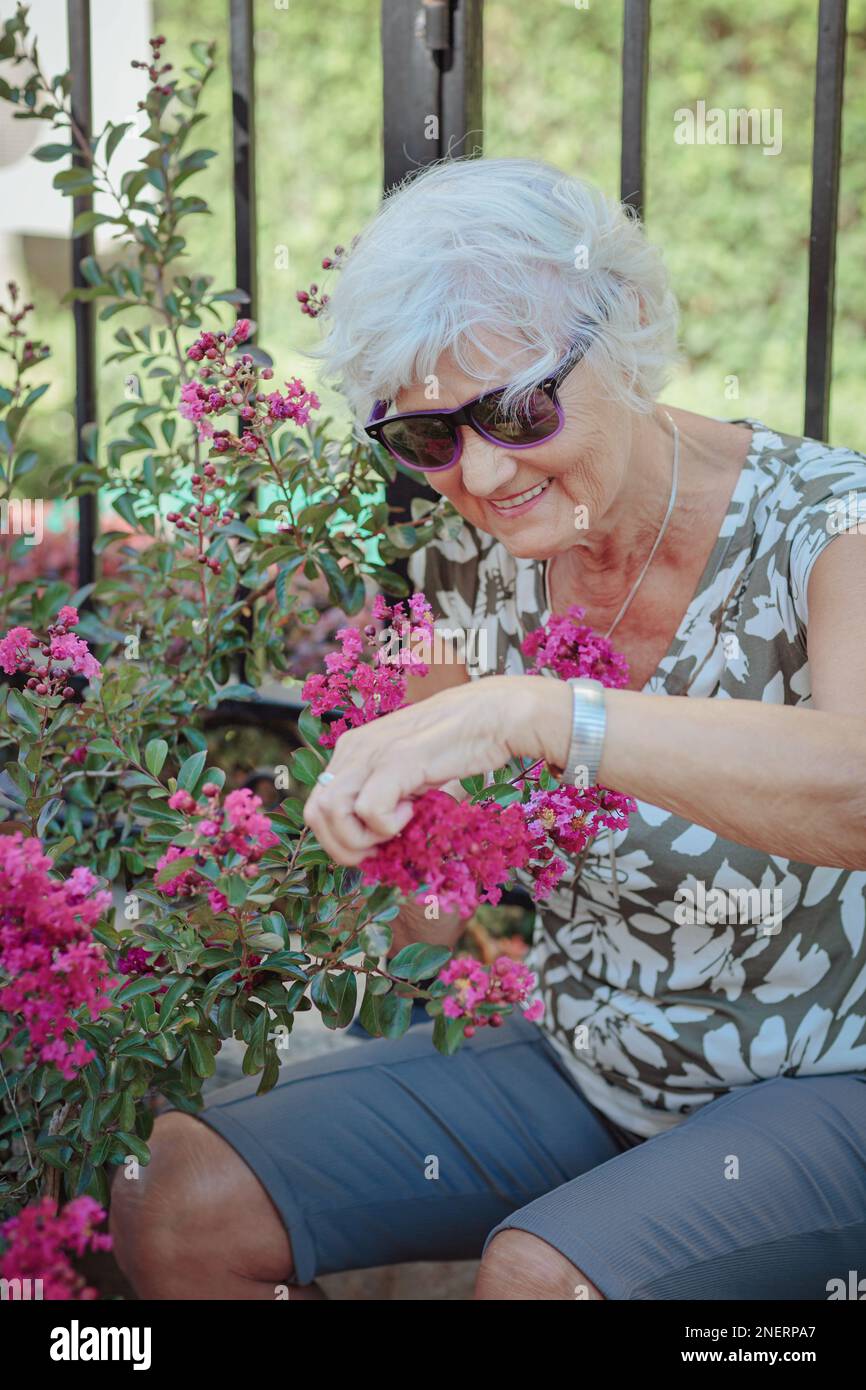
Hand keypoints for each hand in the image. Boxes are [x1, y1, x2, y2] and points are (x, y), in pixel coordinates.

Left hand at [303, 674, 570, 864]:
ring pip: (330, 812)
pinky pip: (368, 809)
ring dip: (362, 837)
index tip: (375, 845)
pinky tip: (413, 811)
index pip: (318, 806)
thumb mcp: (411, 774)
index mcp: (352, 750)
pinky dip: (387, 825)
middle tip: (382, 848)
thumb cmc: (460, 746)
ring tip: (398, 827)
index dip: (340, 838)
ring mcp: (372, 752)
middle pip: (315, 813)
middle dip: (343, 845)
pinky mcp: (397, 759)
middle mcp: (353, 748)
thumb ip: (388, 799)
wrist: (495, 715)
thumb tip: (379, 845)